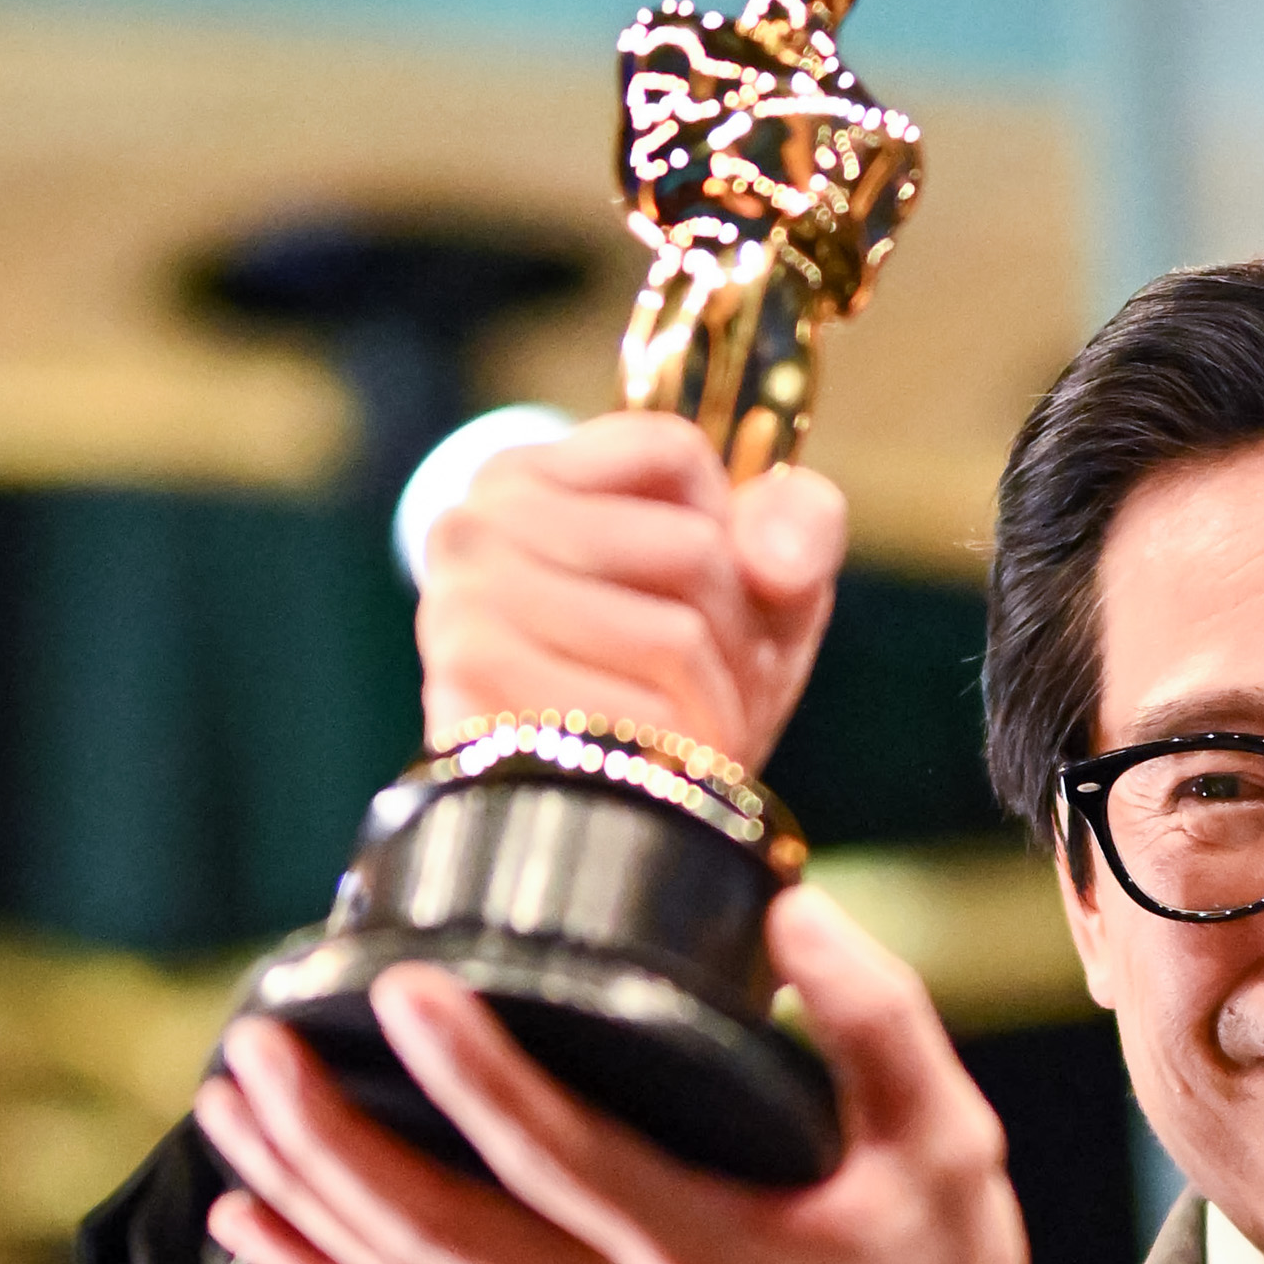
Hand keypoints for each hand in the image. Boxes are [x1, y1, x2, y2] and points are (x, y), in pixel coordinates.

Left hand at [193, 887, 1065, 1263]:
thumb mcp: (951, 1146)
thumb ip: (883, 1021)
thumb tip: (795, 913)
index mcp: (709, 1252)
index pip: (564, 1159)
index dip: (478, 1076)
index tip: (410, 986)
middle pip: (438, 1232)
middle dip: (331, 1141)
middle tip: (258, 1047)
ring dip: (305, 1193)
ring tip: (231, 1100)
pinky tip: (248, 1217)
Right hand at [417, 412, 846, 769]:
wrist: (584, 811)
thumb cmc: (672, 678)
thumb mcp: (754, 586)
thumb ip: (797, 530)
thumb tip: (774, 559)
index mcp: (531, 474)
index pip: (676, 452)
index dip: (733, 531)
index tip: (720, 590)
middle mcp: (478, 522)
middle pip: (691, 549)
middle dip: (742, 635)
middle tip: (734, 690)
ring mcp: (467, 603)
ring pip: (673, 637)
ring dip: (722, 703)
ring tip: (707, 734)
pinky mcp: (480, 699)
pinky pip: (639, 715)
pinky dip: (681, 751)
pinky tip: (667, 768)